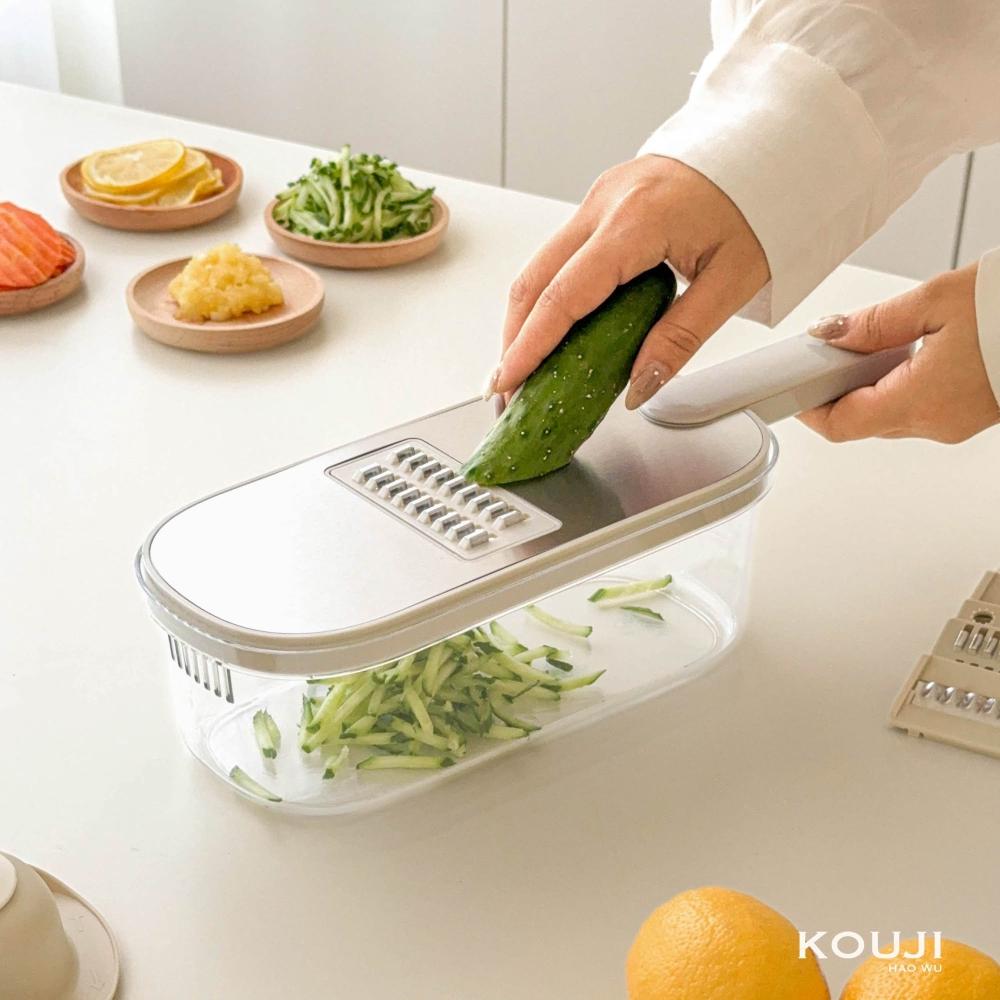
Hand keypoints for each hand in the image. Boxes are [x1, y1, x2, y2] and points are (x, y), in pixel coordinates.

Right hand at [489, 155, 768, 408]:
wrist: (769, 147)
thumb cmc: (759, 204)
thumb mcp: (733, 281)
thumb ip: (681, 338)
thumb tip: (640, 386)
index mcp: (637, 222)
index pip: (565, 294)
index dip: (531, 344)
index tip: (510, 380)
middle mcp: (605, 204)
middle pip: (534, 280)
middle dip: (514, 339)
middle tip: (507, 387)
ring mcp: (598, 200)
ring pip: (539, 266)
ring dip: (525, 319)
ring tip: (523, 367)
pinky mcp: (601, 205)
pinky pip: (560, 255)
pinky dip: (547, 297)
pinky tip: (551, 330)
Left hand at [800, 263, 999, 442]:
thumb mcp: (936, 300)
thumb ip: (875, 323)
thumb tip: (833, 334)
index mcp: (919, 401)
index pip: (841, 424)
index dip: (810, 409)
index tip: (795, 388)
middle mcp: (937, 423)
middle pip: (863, 420)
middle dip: (840, 390)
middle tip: (832, 356)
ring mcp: (955, 424)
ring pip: (890, 415)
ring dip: (874, 386)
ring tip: (877, 347)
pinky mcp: (970, 416)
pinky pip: (919, 408)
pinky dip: (903, 386)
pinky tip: (911, 353)